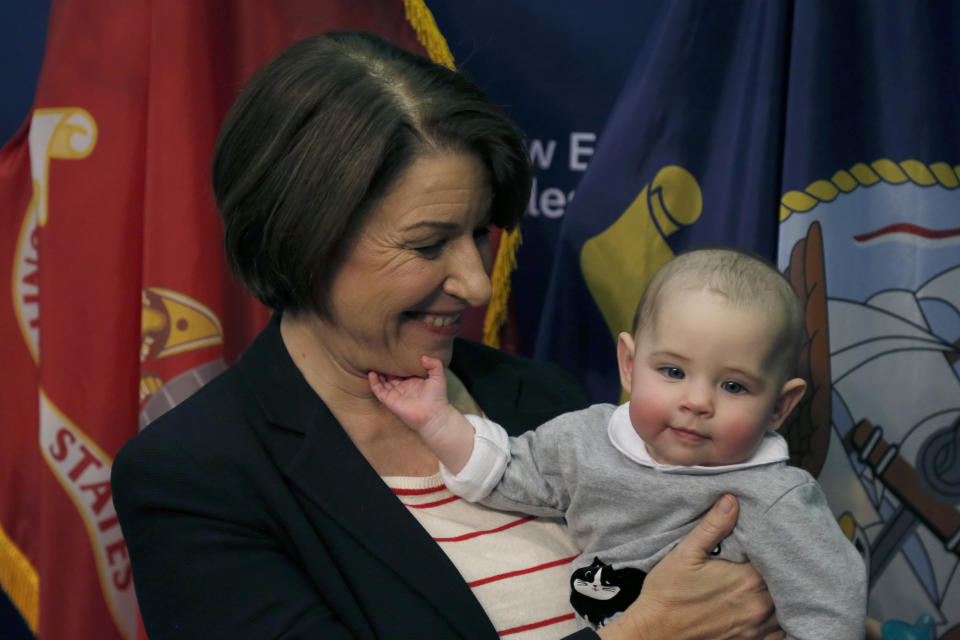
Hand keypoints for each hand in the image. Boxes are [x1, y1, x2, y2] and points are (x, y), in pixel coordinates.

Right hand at [368, 355, 448, 433]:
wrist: (434, 415)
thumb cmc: (438, 398)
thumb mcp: (439, 377)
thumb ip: (434, 364)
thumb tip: (423, 357)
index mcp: (413, 381)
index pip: (402, 370)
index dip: (397, 363)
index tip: (392, 352)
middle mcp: (403, 387)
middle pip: (390, 375)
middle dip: (385, 367)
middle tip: (379, 355)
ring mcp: (396, 394)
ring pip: (383, 382)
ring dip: (377, 374)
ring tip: (372, 362)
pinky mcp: (390, 401)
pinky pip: (379, 391)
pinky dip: (374, 383)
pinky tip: (372, 374)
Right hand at [599, 495, 782, 639]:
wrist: (654, 632)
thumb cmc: (668, 592)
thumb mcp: (686, 553)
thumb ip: (713, 526)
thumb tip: (732, 500)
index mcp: (747, 580)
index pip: (777, 558)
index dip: (773, 547)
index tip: (764, 539)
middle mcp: (758, 606)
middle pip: (784, 583)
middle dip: (777, 569)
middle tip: (763, 558)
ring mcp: (756, 628)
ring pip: (784, 607)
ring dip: (777, 594)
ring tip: (761, 581)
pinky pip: (778, 632)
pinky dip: (775, 619)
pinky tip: (761, 606)